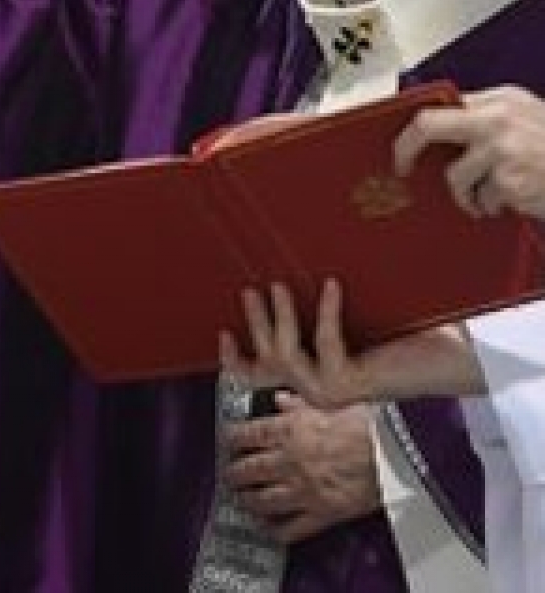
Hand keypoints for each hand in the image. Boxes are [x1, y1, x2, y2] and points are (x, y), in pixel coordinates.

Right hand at [222, 281, 485, 406]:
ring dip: (279, 318)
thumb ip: (321, 329)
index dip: (235, 361)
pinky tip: (331, 285)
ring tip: (280, 286)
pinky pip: (324, 340)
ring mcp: (330, 392)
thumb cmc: (409, 342)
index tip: (224, 334)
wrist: (454, 362)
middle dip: (255, 324)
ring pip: (283, 355)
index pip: (260, 380)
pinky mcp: (348, 383)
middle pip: (265, 362)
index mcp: (314, 384)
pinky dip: (326, 311)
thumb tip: (291, 291)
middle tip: (252, 290)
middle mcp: (317, 394)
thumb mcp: (353, 333)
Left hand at [223, 390, 379, 542]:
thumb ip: (300, 403)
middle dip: (234, 474)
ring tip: (242, 500)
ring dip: (248, 501)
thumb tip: (281, 399)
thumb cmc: (366, 424)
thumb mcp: (330, 403)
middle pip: (247, 470)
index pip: (245, 435)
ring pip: (262, 500)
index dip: (231, 439)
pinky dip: (277, 530)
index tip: (228, 442)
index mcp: (287, 430)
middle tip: (230, 476)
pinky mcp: (322, 513)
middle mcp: (288, 461)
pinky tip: (269, 529)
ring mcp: (302, 489)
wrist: (395, 452)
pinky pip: (292, 527)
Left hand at [395, 84, 544, 218]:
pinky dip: (493, 206)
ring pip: (455, 176)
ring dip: (468, 194)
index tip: (401, 143)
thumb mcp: (528, 117)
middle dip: (406, 149)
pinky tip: (515, 199)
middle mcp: (498, 119)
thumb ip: (487, 118)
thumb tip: (441, 132)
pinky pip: (483, 199)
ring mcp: (502, 150)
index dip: (413, 126)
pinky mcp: (510, 181)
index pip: (440, 104)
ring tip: (491, 195)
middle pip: (427, 126)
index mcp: (501, 100)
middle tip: (403, 167)